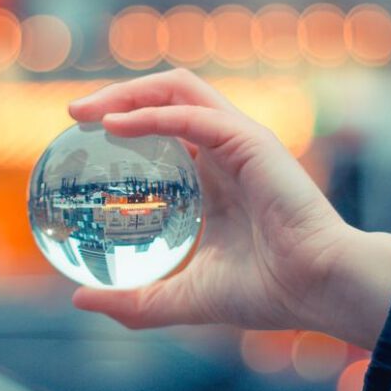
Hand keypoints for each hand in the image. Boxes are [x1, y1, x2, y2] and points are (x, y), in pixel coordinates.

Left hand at [68, 69, 390, 348]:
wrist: (318, 290)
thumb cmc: (265, 292)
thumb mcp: (184, 295)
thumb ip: (135, 300)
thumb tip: (80, 299)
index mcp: (212, 179)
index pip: (161, 135)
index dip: (122, 129)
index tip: (80, 144)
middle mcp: (222, 152)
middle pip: (163, 100)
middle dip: (116, 97)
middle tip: (72, 115)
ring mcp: (237, 141)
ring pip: (177, 90)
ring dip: (127, 92)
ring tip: (84, 112)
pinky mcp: (249, 140)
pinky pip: (191, 114)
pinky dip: (150, 115)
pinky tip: (114, 125)